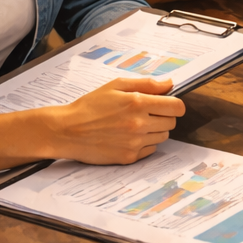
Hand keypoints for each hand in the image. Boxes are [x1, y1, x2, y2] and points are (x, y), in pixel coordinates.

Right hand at [40, 76, 184, 163]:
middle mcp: (139, 125)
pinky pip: (150, 150)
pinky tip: (129, 137)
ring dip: (155, 130)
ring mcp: (135, 143)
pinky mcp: (128, 158)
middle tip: (146, 113)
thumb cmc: (89, 106)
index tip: (168, 104)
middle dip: (163, 116)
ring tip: (135, 125)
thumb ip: (146, 84)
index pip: (176, 107)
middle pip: (171, 122)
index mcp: (138, 103)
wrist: (66, 131)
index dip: (175, 104)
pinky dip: (145, 144)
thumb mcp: (115, 86)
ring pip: (162, 137)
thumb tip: (170, 84)